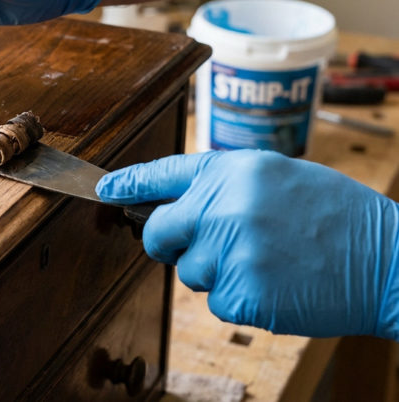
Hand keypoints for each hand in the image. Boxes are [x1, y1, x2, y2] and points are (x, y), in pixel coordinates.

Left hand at [96, 149, 398, 338]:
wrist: (389, 259)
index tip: (103, 191)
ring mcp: (229, 251)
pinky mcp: (241, 292)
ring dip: (216, 271)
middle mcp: (222, 206)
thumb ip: (223, 186)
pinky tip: (275, 283)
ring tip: (266, 259)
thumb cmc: (336, 216)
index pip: (162, 174)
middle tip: (204, 244)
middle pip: (157, 232)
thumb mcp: (277, 177)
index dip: (127, 184)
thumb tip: (179, 204)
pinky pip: (216, 301)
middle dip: (168, 242)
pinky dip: (239, 298)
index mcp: (231, 171)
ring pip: (188, 271)